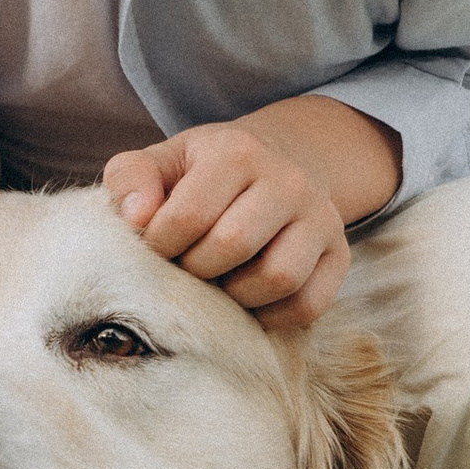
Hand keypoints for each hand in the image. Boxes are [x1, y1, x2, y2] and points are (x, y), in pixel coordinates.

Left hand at [101, 100, 397, 328]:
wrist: (273, 170)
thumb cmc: (203, 176)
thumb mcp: (162, 162)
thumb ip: (131, 179)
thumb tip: (136, 218)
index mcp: (237, 153)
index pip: (189, 215)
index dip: (160, 244)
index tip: (158, 245)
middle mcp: (288, 180)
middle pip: (233, 246)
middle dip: (197, 269)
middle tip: (187, 266)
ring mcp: (320, 219)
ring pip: (279, 278)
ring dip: (236, 295)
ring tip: (219, 283)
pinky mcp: (338, 256)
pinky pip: (307, 305)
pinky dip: (271, 315)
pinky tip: (248, 300)